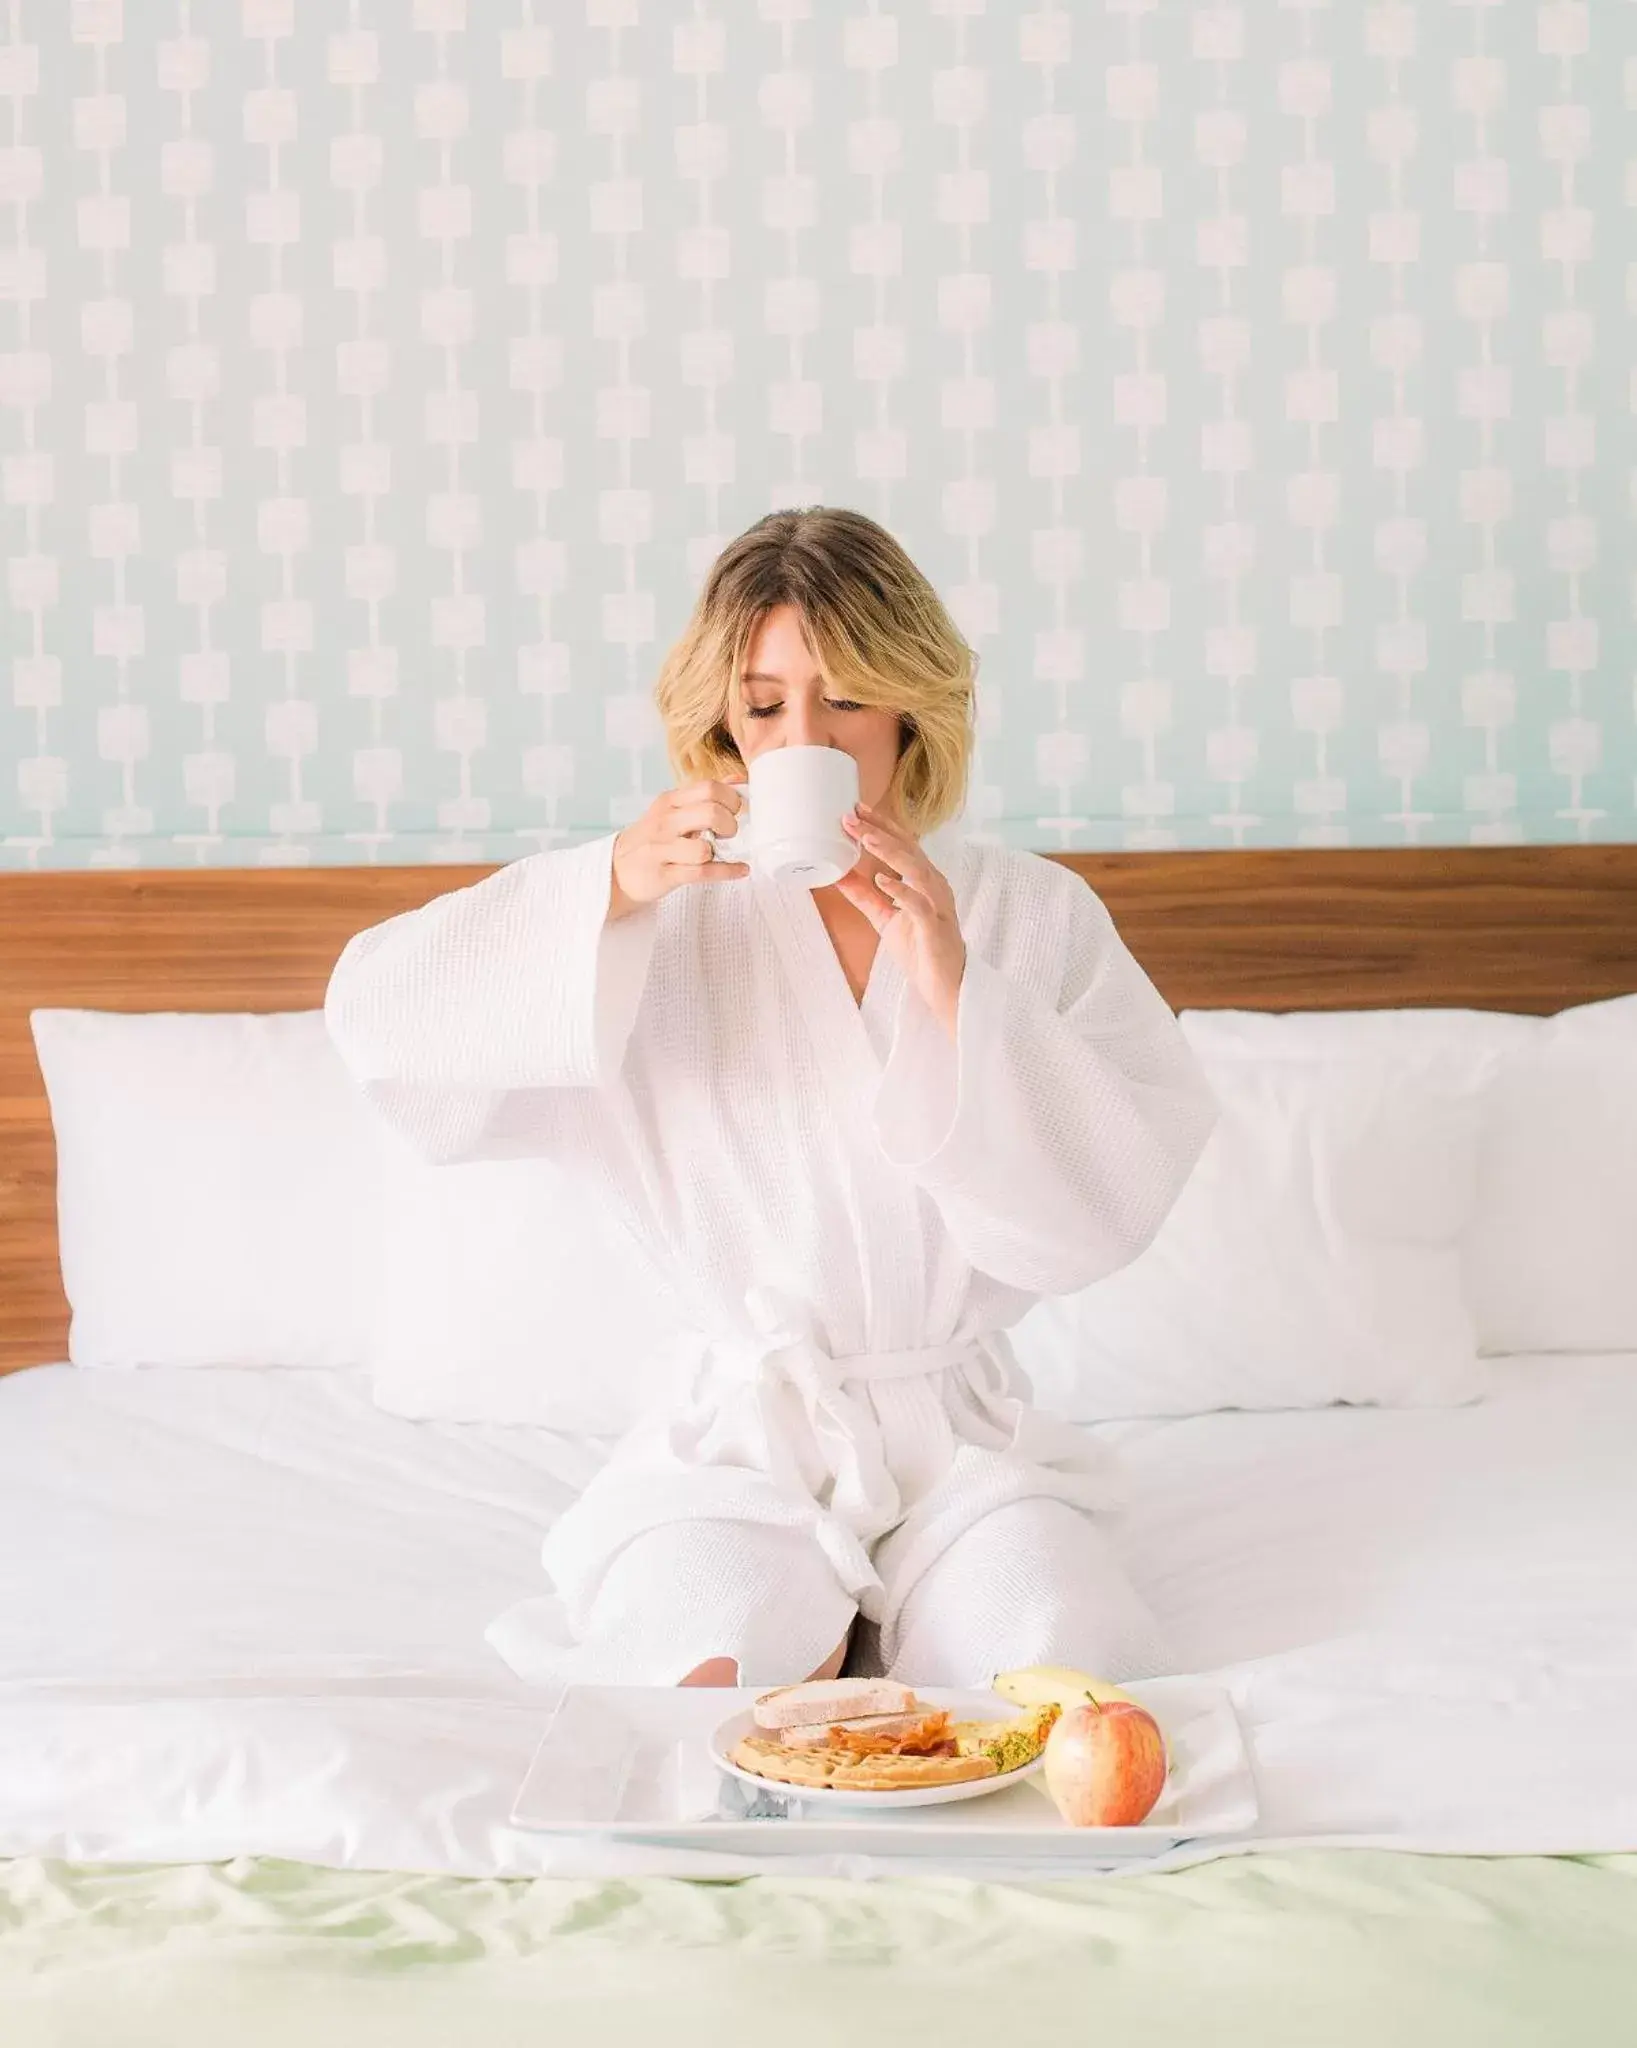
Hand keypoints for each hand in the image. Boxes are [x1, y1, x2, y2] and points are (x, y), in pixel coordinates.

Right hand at [610, 779, 748, 918]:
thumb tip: (738, 780)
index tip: (734, 811)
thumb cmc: (653, 839)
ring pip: (703, 848)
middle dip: (729, 824)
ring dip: (720, 852)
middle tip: (728, 833)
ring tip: (720, 853)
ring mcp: (662, 849)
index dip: (731, 798)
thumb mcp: (672, 811)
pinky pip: (702, 873)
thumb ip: (704, 797)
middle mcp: (665, 821)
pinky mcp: (664, 874)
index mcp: (670, 801)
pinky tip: (740, 869)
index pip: (709, 788)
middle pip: (710, 813)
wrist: (617, 870)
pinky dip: (727, 871)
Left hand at [836, 802, 966, 1037]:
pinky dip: (900, 889)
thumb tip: (837, 874)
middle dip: (879, 830)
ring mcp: (937, 904)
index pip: (903, 844)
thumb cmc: (920, 949)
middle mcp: (934, 885)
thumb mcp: (884, 917)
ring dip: (889, 852)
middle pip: (908, 849)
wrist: (944, 984)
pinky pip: (919, 903)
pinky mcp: (934, 925)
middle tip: (852, 816)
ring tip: (866, 838)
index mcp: (925, 880)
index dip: (881, 824)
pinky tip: (882, 880)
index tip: (857, 809)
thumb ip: (864, 896)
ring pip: (916, 869)